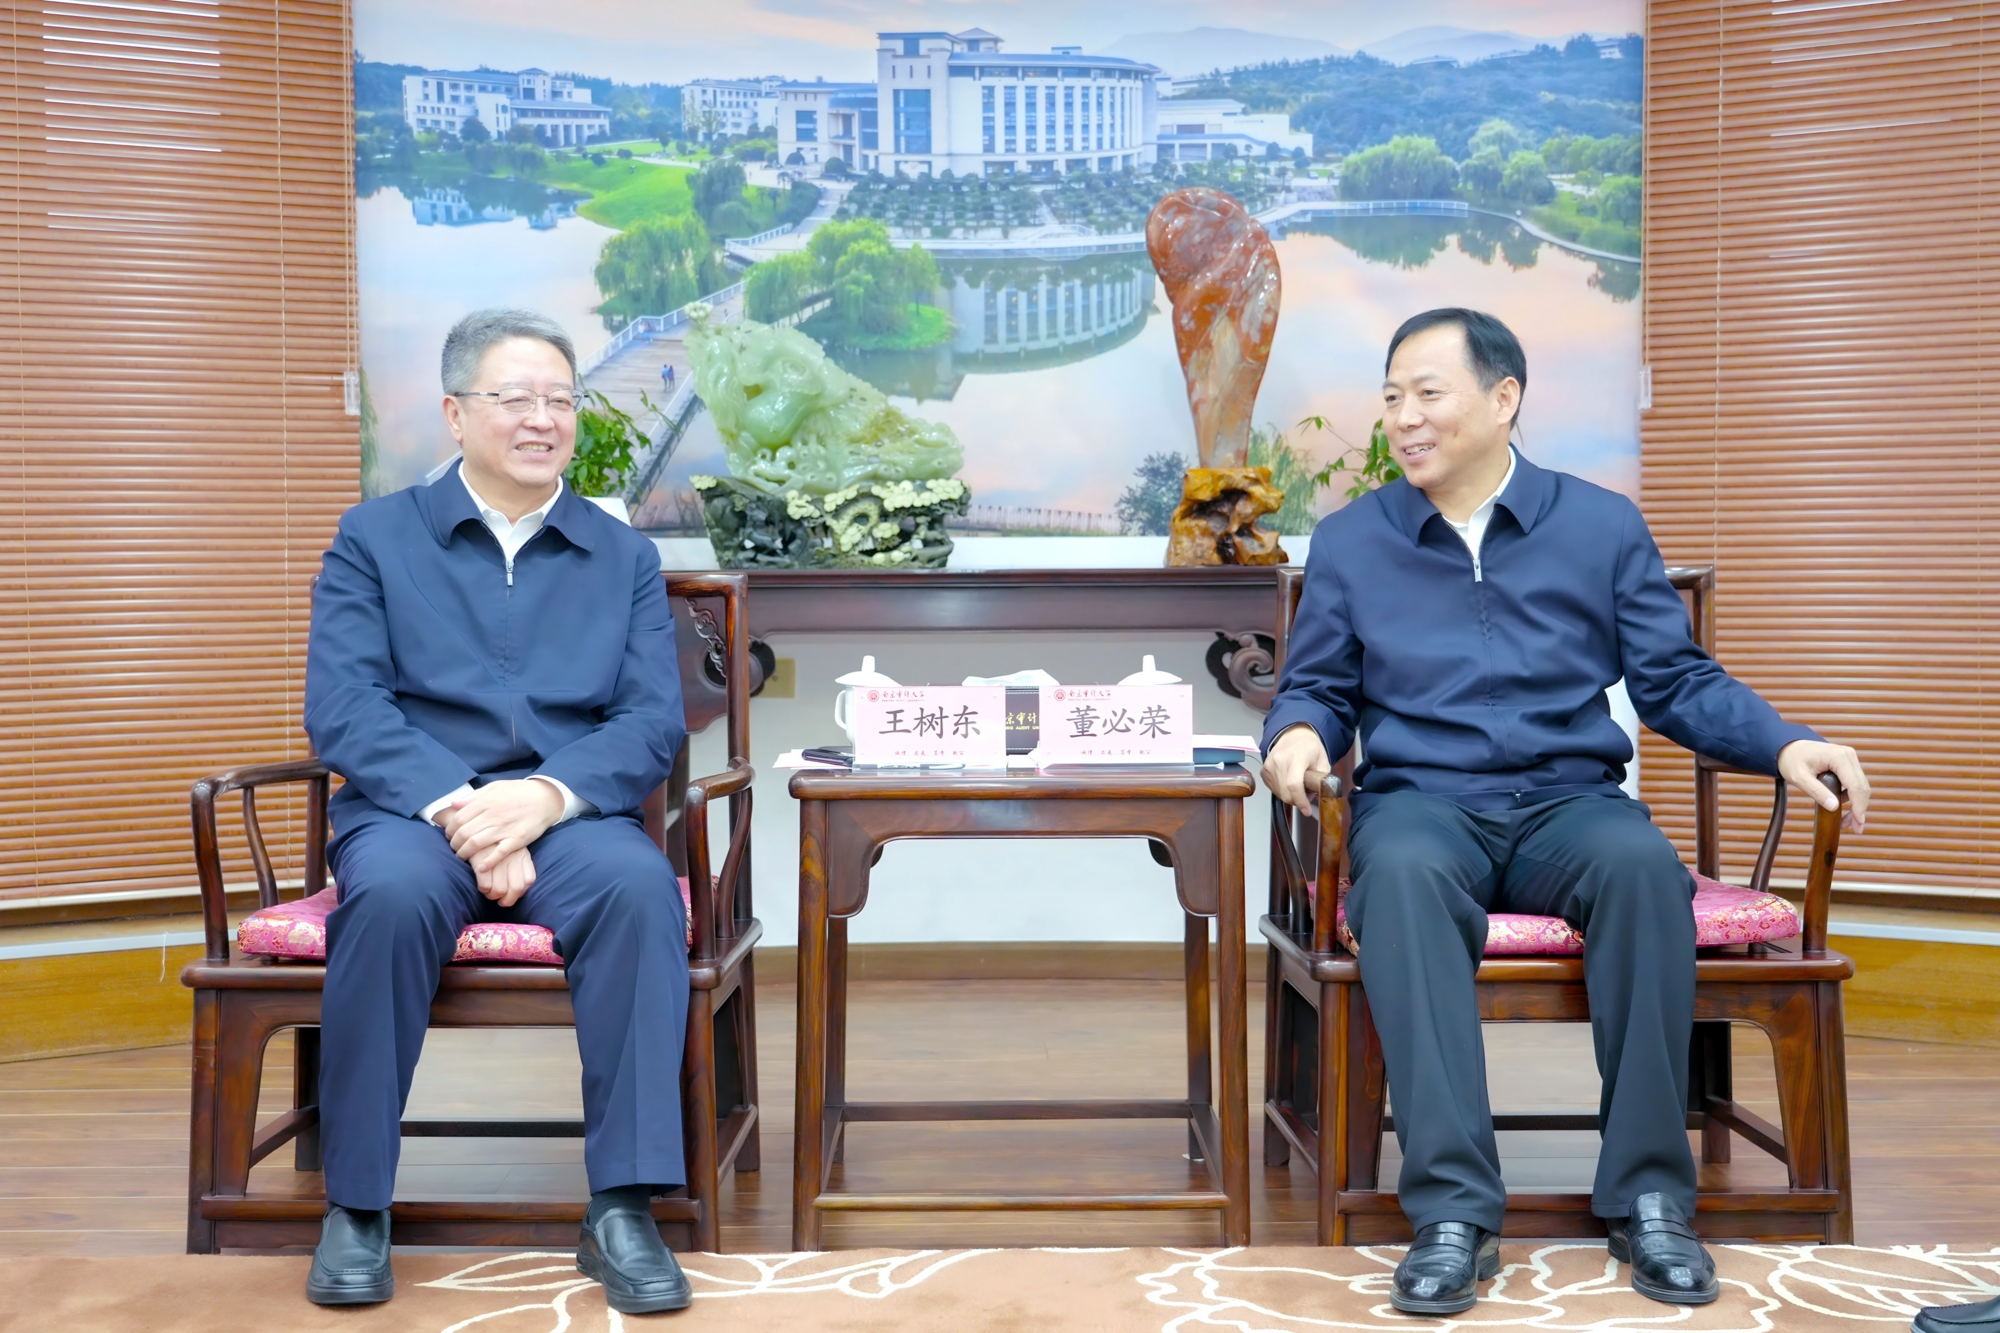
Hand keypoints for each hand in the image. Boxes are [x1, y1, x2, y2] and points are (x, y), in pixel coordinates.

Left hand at [438, 778, 563, 874]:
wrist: (545, 798)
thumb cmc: (519, 792)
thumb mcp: (495, 787)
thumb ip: (474, 796)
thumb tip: (454, 803)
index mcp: (486, 802)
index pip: (459, 818)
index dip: (450, 829)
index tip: (449, 834)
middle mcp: (493, 815)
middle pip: (464, 833)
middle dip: (454, 843)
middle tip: (454, 848)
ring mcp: (505, 828)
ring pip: (476, 843)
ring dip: (465, 853)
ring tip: (462, 857)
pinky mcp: (517, 839)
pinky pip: (499, 853)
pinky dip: (487, 862)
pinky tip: (480, 867)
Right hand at [476, 845, 536, 906]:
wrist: (477, 822)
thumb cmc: (496, 840)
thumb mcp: (513, 848)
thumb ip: (519, 865)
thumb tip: (518, 889)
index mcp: (522, 854)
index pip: (529, 880)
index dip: (520, 892)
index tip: (511, 895)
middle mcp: (512, 857)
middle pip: (516, 888)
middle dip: (507, 900)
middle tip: (499, 900)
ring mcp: (497, 858)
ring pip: (499, 890)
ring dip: (493, 896)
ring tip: (488, 893)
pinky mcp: (481, 859)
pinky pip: (485, 885)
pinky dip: (483, 889)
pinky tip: (481, 886)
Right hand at [1262, 723, 1332, 817]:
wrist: (1293, 734)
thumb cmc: (1310, 748)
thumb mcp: (1323, 760)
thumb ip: (1322, 779)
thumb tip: (1321, 797)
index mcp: (1296, 757)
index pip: (1294, 784)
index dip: (1300, 800)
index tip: (1307, 810)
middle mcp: (1279, 761)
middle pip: (1285, 793)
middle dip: (1297, 801)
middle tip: (1306, 796)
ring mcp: (1269, 766)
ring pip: (1279, 793)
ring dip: (1290, 796)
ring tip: (1298, 786)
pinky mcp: (1264, 770)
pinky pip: (1273, 789)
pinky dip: (1282, 791)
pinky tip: (1288, 783)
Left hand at [1777, 739, 1869, 833]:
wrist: (1789, 748)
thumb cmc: (1792, 761)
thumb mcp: (1799, 778)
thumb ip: (1817, 792)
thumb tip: (1834, 807)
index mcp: (1838, 757)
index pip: (1856, 786)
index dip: (1859, 806)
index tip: (1858, 824)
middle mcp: (1849, 755)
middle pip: (1862, 787)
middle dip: (1860, 810)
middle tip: (1855, 829)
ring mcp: (1850, 758)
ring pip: (1861, 786)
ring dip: (1857, 805)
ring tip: (1846, 822)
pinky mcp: (1848, 763)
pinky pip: (1855, 783)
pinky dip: (1852, 797)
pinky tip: (1843, 809)